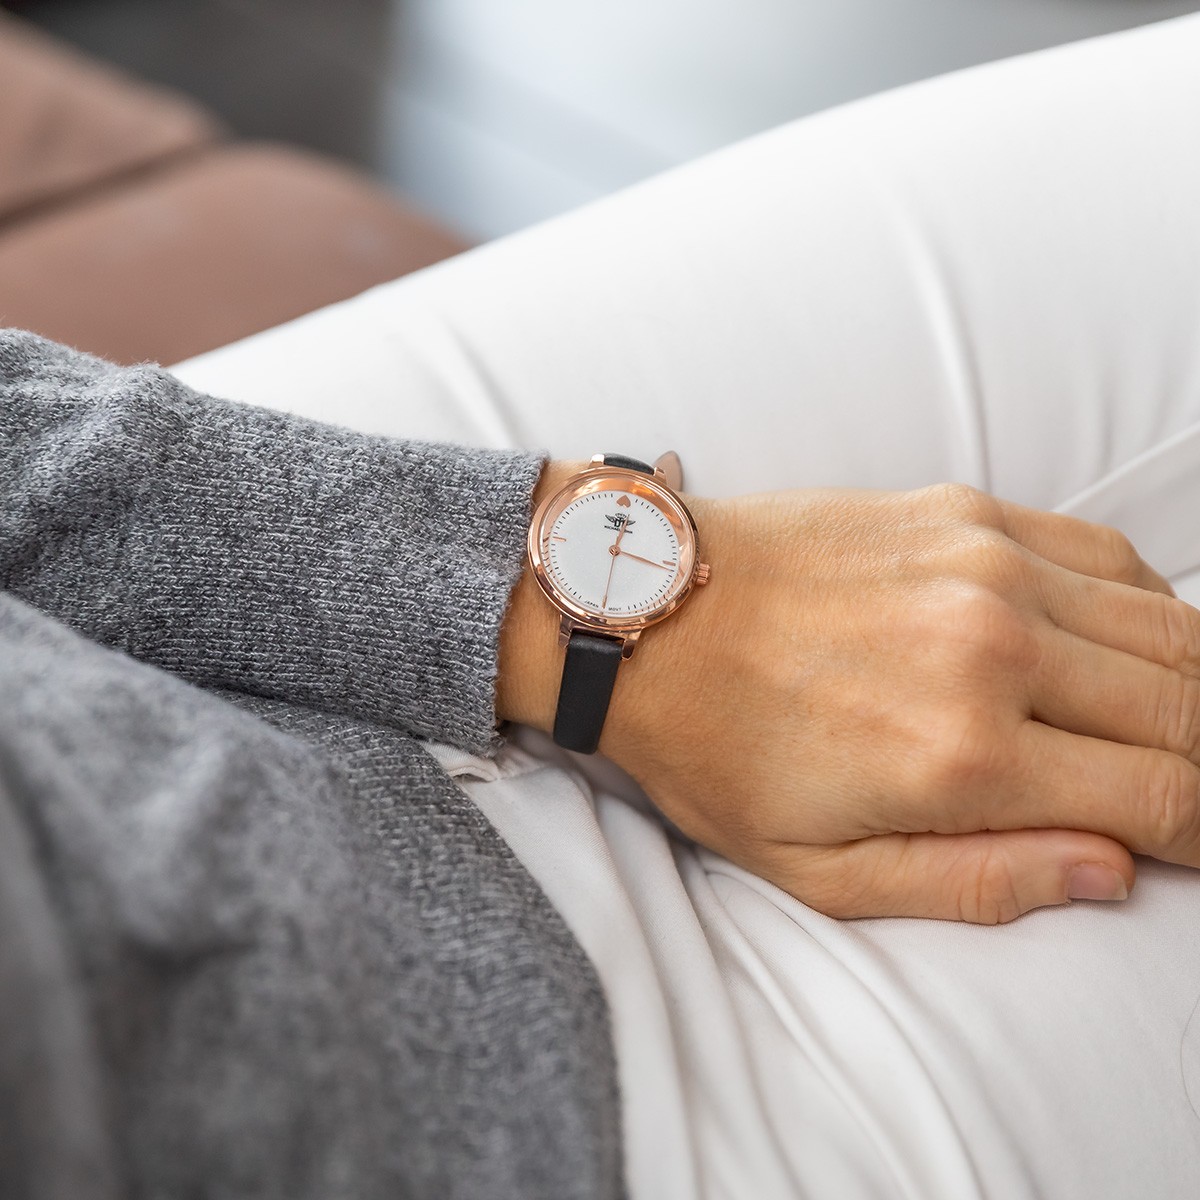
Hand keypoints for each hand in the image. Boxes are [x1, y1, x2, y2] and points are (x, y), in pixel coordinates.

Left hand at [499, 469, 1198, 922]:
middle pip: (1187, 708)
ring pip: (1169, 627)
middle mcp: (993, 650)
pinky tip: (1132, 641)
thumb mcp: (820, 870)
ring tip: (1173, 726)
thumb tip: (1112, 870)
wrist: (646, 615)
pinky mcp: (966, 513)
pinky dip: (1148, 603)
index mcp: (961, 756)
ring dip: (1192, 685)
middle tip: (1185, 788)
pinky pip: (1107, 554)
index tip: (1195, 844)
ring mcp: (985, 566)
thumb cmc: (718, 747)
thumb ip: (979, 881)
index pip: (1164, 796)